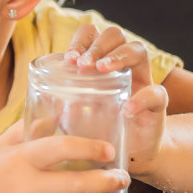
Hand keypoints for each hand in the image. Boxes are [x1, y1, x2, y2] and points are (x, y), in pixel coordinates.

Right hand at [0, 122, 130, 192]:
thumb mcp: (1, 145)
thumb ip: (30, 131)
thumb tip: (61, 114)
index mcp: (19, 159)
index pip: (63, 148)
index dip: (91, 149)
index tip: (109, 152)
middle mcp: (22, 187)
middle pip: (78, 184)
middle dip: (108, 181)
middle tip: (123, 178)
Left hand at [64, 22, 167, 175]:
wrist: (128, 157)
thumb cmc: (96, 133)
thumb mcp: (74, 115)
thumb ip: (60, 103)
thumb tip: (35, 98)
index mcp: (100, 66)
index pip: (93, 36)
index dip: (81, 40)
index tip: (69, 59)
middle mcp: (123, 68)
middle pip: (115, 35)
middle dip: (97, 45)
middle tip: (82, 64)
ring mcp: (143, 83)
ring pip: (138, 51)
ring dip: (117, 56)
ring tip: (101, 69)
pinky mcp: (157, 106)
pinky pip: (156, 93)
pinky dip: (141, 98)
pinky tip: (126, 109)